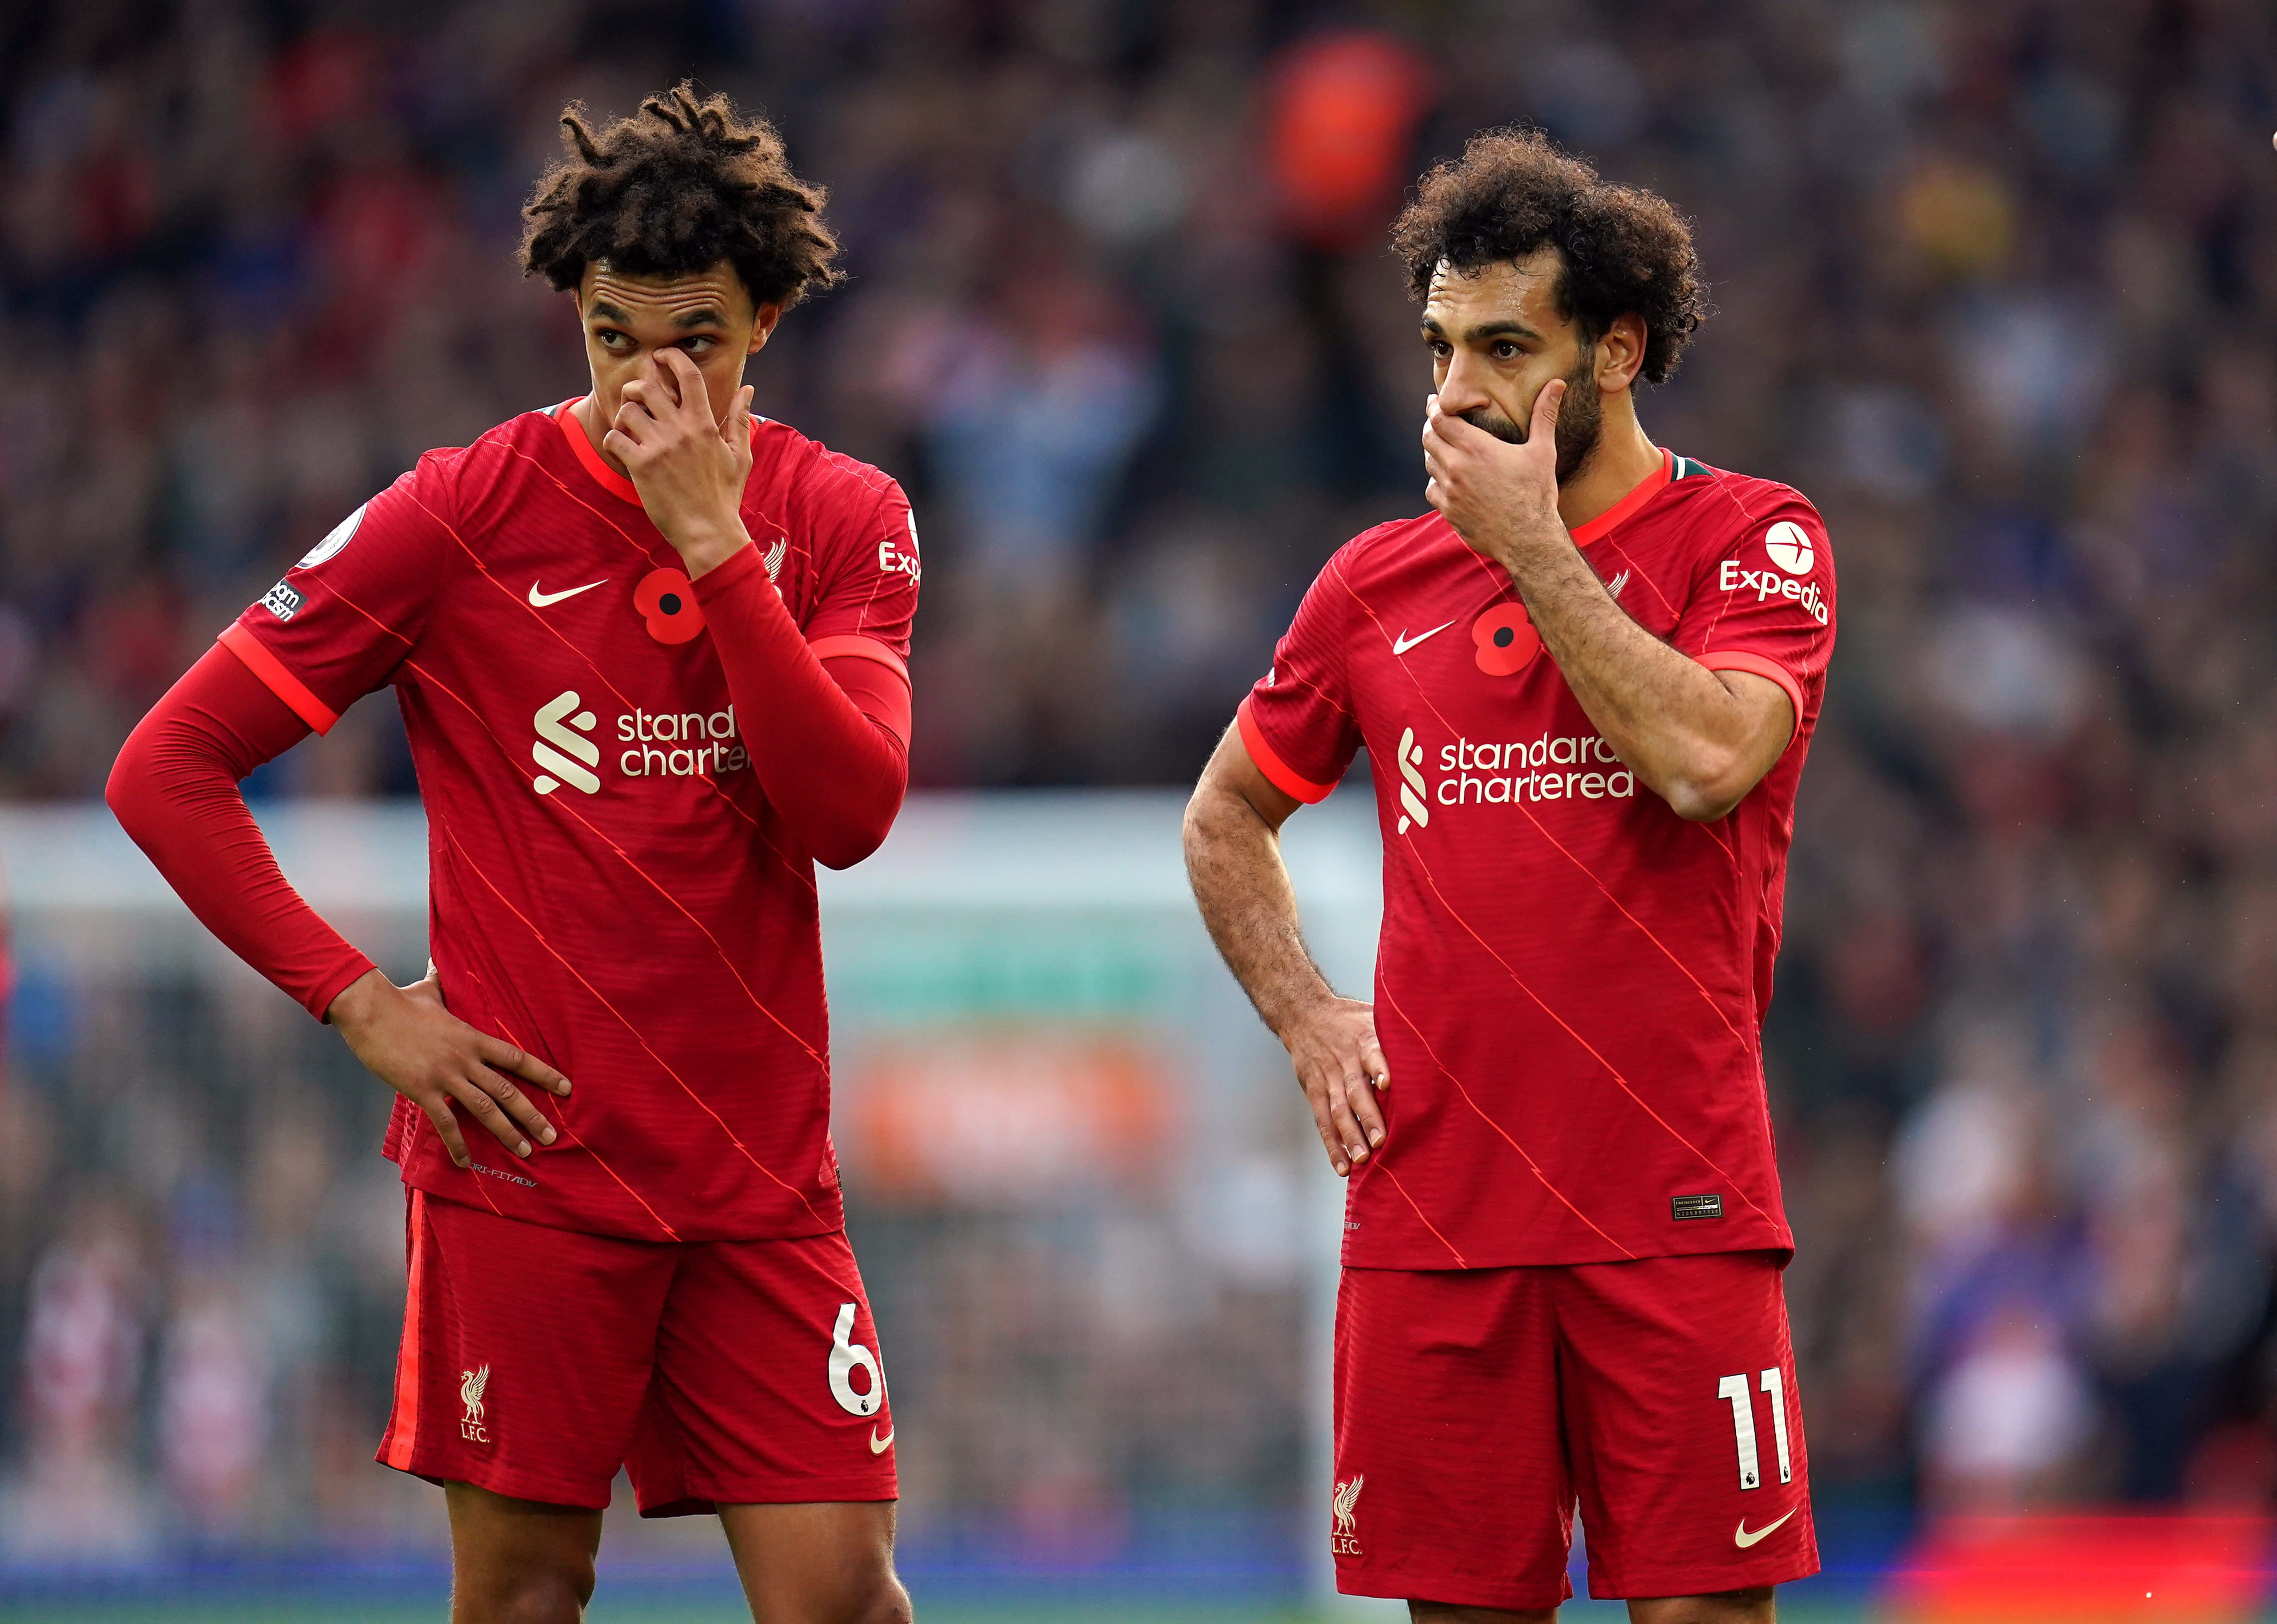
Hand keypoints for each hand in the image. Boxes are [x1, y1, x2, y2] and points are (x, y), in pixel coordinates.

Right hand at [327, 967, 569, 1170]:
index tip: (566, 1088)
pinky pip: (445, 1123)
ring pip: (484, 1109)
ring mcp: (445, 1076)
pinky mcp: (422, 1090)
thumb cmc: (400, 1000)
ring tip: (524, 1151)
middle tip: (551, 1136)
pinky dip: (457, 1145)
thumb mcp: (430, 990)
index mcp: (473, 1037)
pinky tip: (465, 1162)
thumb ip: (442, 983)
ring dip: (506, 1133)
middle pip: (508, 1091)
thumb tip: (440, 964)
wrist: (370, 1010)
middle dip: (532, 1115)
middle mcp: (466, 1059)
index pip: (518, 1058)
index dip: (544, 1074)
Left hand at [605, 348, 754, 577]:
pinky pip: (613, 438)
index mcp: (705, 424)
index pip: (688, 375)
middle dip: (637, 386)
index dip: (671, 357)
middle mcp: (681, 430)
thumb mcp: (739, 455)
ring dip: (624, 416)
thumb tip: (748, 389)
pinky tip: (622, 450)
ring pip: (627, 410)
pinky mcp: (642, 466)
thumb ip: (740, 419)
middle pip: (648, 386)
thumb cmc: (725, 495)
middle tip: (637, 398)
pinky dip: (612, 440)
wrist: (709, 532)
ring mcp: (660, 447)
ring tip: (631, 429)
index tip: (661, 355)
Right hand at [1280, 995, 1389, 1176]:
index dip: (1379, 1068)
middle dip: (1367, 1117)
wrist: (1304, 1015)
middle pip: (1355, 1091)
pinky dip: (1332, 1145)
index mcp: (1363, 1041)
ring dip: (1350, 1136)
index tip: (1387, 1084)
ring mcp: (1328, 1079)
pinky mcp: (1314, 1092)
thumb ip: (1397, 1033)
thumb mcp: (1373, 1015)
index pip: (1371, 1054)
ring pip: (1338, 1111)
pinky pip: (1323, 1122)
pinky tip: (1343, 1165)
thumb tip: (1440, 1042)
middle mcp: (1345, 1062)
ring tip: (1363, 1159)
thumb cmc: (1349, 1019)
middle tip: (1380, 1140)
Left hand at [1422, 378, 1566, 567]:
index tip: (1435, 402)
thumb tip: (1557, 384)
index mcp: (1476, 448)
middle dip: (1431, 427)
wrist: (1528, 540)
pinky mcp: (1448, 512)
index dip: (1434, 407)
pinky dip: (1436, 480)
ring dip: (1434, 453)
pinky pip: (1432, 489)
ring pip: (1429, 463)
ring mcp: (1450, 491)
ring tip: (1444, 447)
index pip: (1440, 419)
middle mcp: (1456, 467)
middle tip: (1438, 422)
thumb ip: (1544, 415)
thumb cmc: (1537, 494)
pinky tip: (1447, 479)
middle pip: (1429, 438)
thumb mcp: (1543, 451)